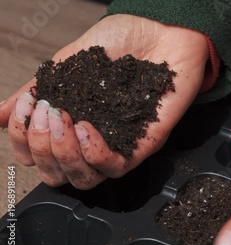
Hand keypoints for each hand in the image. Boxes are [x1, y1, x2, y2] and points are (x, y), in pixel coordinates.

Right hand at [0, 14, 208, 188]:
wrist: (159, 29)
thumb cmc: (120, 43)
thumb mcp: (68, 64)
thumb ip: (36, 90)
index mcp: (72, 126)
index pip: (38, 157)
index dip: (22, 140)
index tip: (28, 108)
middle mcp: (93, 142)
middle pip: (57, 175)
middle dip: (41, 147)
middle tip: (48, 112)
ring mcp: (119, 146)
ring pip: (84, 180)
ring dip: (63, 154)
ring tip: (64, 119)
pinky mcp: (144, 144)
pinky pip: (116, 168)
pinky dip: (94, 153)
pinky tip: (86, 127)